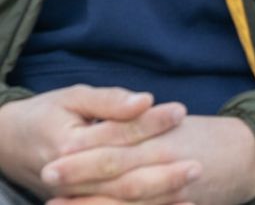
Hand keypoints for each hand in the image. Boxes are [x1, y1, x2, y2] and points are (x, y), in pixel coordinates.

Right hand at [0, 87, 186, 198]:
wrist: (9, 144)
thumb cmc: (47, 114)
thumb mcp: (73, 97)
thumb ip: (110, 101)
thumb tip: (146, 100)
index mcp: (68, 146)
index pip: (116, 136)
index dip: (150, 124)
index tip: (180, 111)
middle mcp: (70, 179)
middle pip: (121, 179)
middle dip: (162, 174)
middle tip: (199, 164)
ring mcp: (74, 196)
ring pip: (120, 202)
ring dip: (159, 198)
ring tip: (193, 188)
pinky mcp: (80, 204)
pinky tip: (177, 204)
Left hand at [40, 115, 254, 204]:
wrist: (252, 153)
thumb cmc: (208, 137)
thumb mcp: (176, 126)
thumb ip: (142, 128)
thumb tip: (104, 128)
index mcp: (163, 133)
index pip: (119, 138)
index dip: (86, 147)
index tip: (57, 151)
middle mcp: (166, 157)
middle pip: (116, 167)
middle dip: (80, 172)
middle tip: (48, 175)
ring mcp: (173, 184)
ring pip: (126, 195)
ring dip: (92, 201)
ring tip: (60, 203)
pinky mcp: (180, 203)